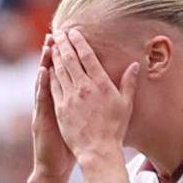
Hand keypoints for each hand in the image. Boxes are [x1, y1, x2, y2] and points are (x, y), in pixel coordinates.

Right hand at [32, 35, 75, 179]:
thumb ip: (88, 105)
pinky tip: (43, 71)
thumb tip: (101, 92)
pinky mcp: (42, 119)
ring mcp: (46, 110)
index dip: (68, 57)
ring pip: (45, 82)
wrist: (55, 167)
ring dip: (45, 63)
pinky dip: (42, 84)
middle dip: (55, 53)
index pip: (66, 74)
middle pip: (54, 73)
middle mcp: (53, 102)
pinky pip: (42, 99)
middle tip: (56, 33)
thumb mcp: (80, 122)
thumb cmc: (70, 146)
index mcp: (64, 101)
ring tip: (48, 45)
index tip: (72, 39)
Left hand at [49, 28, 139, 172]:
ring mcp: (70, 97)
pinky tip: (47, 67)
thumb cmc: (114, 129)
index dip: (79, 41)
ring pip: (59, 70)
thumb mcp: (126, 104)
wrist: (97, 150)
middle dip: (63, 43)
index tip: (73, 31)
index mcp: (101, 84)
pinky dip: (49, 74)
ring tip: (51, 45)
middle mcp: (84, 87)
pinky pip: (53, 86)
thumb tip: (135, 65)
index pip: (87, 56)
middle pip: (70, 59)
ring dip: (55, 55)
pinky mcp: (60, 108)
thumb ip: (129, 83)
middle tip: (59, 32)